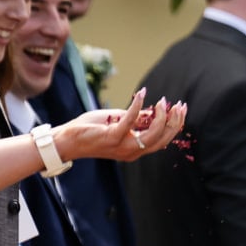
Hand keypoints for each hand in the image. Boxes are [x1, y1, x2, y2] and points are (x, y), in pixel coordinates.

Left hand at [55, 91, 187, 163]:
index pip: (163, 140)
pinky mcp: (112, 137)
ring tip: (163, 102)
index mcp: (135, 150)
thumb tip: (151, 111)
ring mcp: (123, 146)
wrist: (66, 142)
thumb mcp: (116, 123)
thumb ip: (134, 120)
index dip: (175, 125)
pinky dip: (138, 105)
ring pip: (153, 134)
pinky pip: (131, 120)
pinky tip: (142, 94)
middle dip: (174, 122)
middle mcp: (132, 152)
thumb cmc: (89, 131)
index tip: (180, 109)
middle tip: (178, 105)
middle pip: (163, 139)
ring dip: (162, 116)